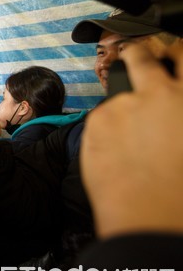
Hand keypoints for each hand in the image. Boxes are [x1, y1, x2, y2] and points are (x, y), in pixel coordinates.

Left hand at [81, 43, 182, 237]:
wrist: (152, 219)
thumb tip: (177, 109)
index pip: (182, 54)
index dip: (175, 51)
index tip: (169, 54)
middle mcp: (158, 93)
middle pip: (140, 56)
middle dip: (137, 54)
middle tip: (136, 58)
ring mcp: (123, 105)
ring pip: (117, 93)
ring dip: (122, 105)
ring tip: (127, 134)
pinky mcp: (97, 121)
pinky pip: (101, 117)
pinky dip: (106, 128)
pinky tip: (116, 152)